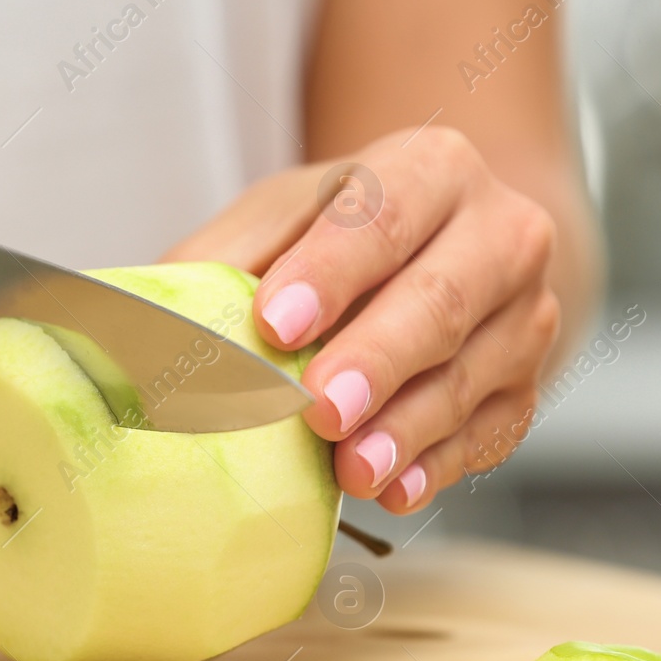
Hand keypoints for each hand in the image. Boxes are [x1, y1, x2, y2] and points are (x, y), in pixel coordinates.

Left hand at [164, 126, 560, 512]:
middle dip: (377, 358)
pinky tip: (397, 492)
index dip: (330, 271)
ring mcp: (525, 315)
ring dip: (407, 429)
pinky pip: (490, 432)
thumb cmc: (344, 235)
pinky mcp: (526, 387)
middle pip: (441, 298)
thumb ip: (221, 258)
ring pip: (471, 375)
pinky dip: (440, 466)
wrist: (448, 250)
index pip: (383, 215)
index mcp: (431, 168)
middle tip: (320, 409)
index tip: (276, 323)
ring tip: (352, 471)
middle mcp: (499, 232)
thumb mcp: (281, 219)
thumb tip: (134, 320)